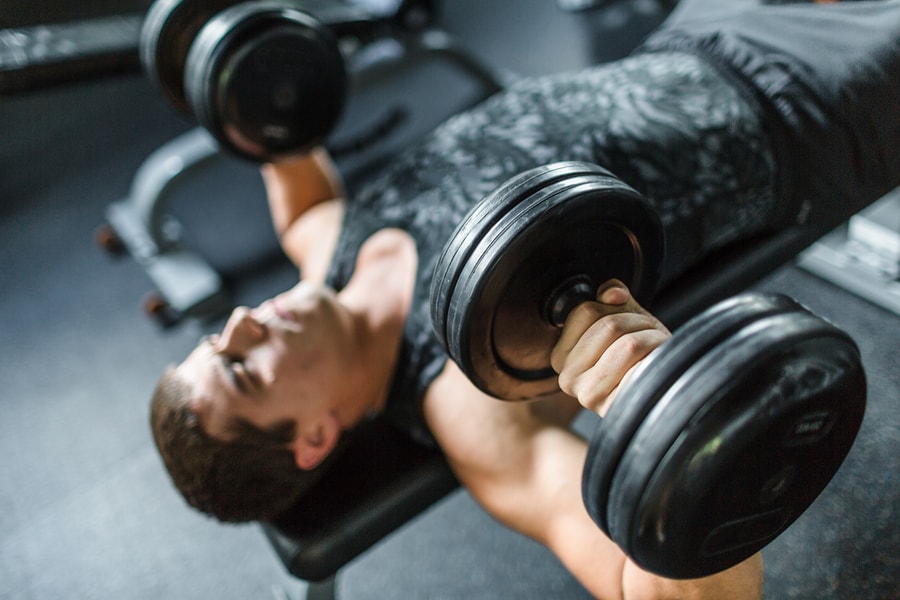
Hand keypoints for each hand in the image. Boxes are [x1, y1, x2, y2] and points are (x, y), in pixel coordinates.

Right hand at [550, 280, 669, 415]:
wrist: (661, 395)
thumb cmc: (639, 358)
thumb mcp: (623, 320)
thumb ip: (612, 299)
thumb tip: (612, 293)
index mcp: (561, 355)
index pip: (585, 311)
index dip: (616, 306)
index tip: (629, 318)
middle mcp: (567, 376)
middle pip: (608, 324)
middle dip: (639, 321)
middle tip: (650, 332)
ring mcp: (588, 394)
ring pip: (627, 344)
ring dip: (652, 337)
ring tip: (656, 346)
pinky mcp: (614, 406)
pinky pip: (641, 366)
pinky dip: (657, 355)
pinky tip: (657, 364)